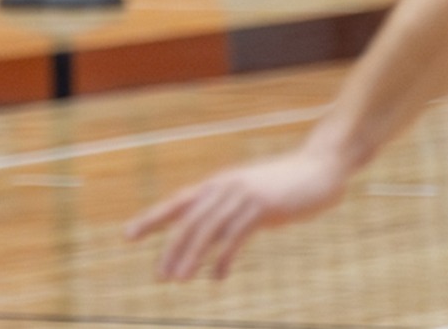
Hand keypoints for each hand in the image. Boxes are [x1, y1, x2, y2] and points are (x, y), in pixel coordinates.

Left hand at [124, 147, 348, 280]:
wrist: (318, 168)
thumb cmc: (283, 186)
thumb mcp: (249, 200)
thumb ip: (230, 216)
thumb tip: (211, 241)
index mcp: (216, 185)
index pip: (177, 203)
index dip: (152, 219)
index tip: (128, 235)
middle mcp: (223, 188)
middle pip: (188, 221)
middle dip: (171, 249)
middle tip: (159, 276)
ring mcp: (242, 195)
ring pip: (208, 229)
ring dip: (192, 256)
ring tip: (179, 279)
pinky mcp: (263, 206)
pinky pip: (237, 235)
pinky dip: (224, 256)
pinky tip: (217, 276)